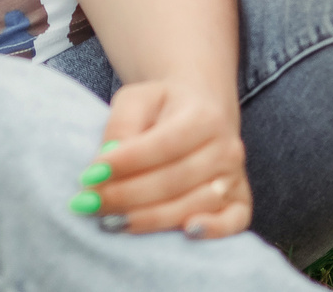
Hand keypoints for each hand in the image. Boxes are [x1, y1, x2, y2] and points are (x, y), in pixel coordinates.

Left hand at [74, 77, 252, 239]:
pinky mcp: (242, 201)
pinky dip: (213, 231)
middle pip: (174, 180)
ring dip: (151, 218)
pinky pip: (234, 222)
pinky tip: (184, 233)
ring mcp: (236, 176)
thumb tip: (105, 162)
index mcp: (202, 117)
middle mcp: (226, 148)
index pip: (162, 144)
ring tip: (112, 222)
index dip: (126, 163)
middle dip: (128, 196)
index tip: (91, 175)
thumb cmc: (162, 106)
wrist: (200, 109)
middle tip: (91, 204)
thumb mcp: (136, 99)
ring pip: (194, 204)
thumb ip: (121, 125)